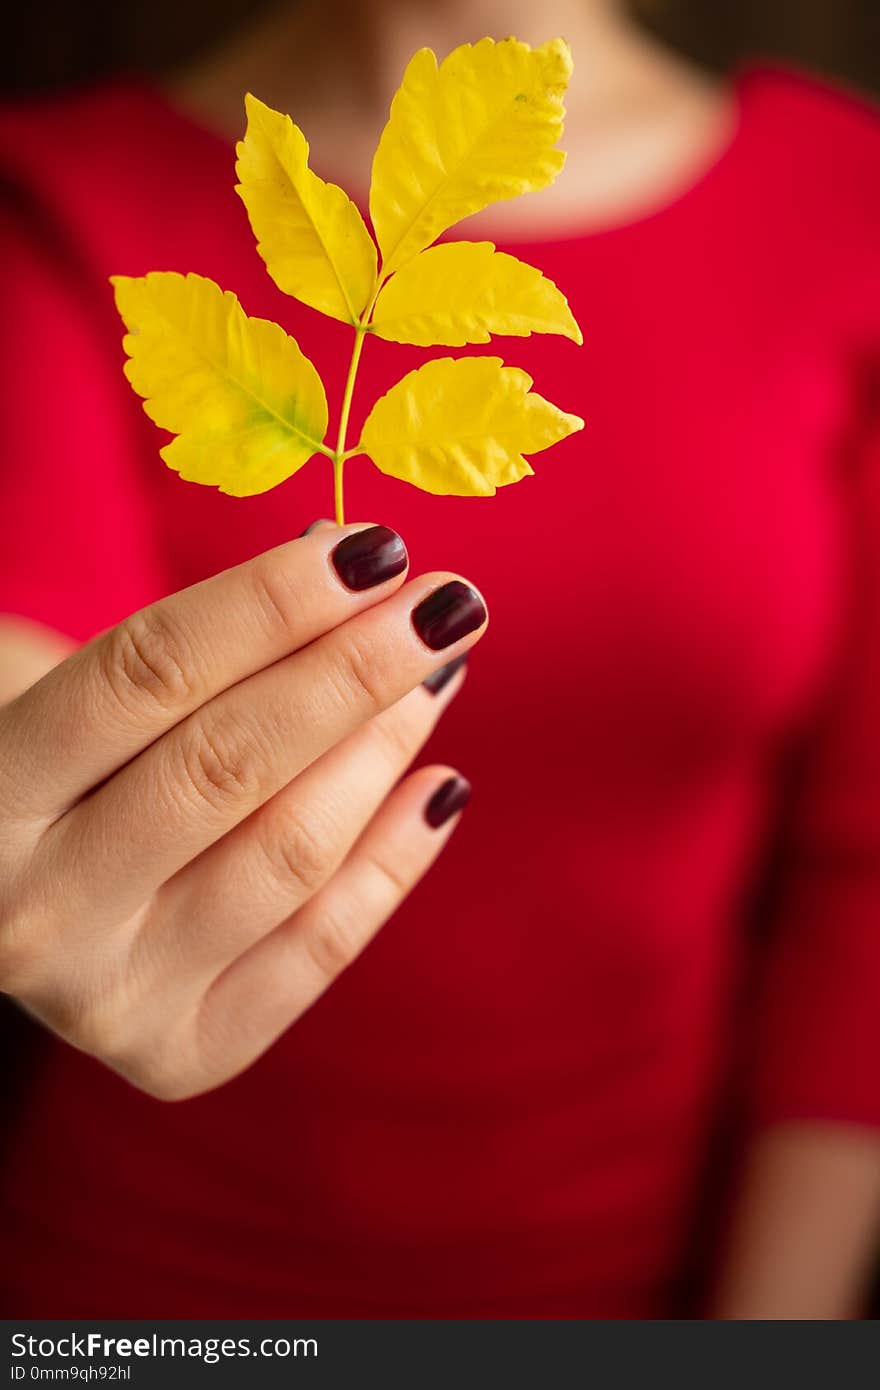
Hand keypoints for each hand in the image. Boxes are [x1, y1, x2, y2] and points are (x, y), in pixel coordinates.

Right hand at [0, 523, 485, 1098]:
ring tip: (436, 676)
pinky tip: (438, 787)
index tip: (373, 549)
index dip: (271, 604)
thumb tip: (350, 570)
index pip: (147, 674)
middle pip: (229, 765)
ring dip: (384, 750)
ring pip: (288, 854)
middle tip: (445, 602)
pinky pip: (320, 947)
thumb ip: (182, 648)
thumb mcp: (65, 693)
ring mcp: (107, 1000)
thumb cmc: (51, 772)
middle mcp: (34, 910)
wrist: (5, 909)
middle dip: (355, 670)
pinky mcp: (180, 1052)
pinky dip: (392, 862)